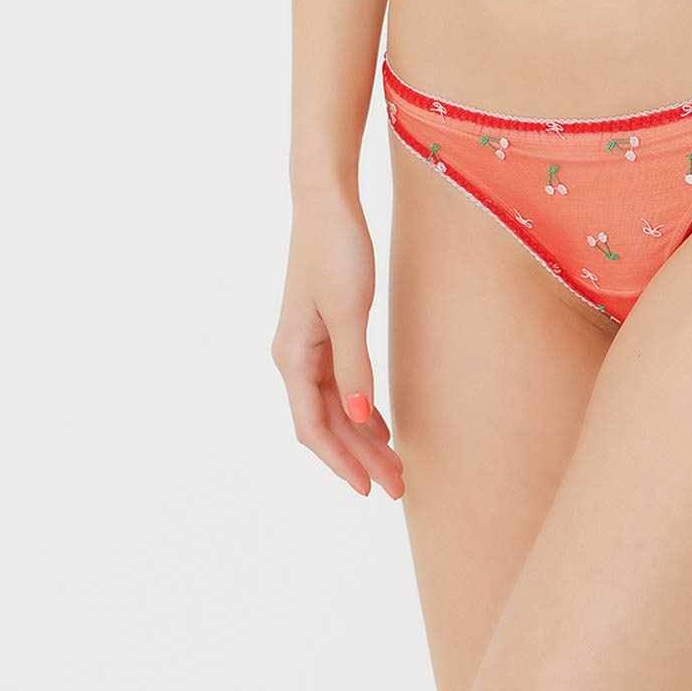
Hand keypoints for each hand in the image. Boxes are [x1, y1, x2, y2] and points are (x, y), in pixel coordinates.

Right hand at [271, 188, 403, 499]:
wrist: (327, 200)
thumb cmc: (336, 249)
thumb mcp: (349, 310)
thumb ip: (354, 366)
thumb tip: (360, 419)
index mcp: (293, 356)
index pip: (314, 426)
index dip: (341, 461)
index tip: (368, 490)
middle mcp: (294, 356)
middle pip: (327, 421)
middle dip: (360, 456)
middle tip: (398, 485)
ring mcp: (308, 344)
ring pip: (335, 405)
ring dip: (363, 435)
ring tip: (395, 464)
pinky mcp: (324, 329)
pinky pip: (340, 383)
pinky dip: (360, 407)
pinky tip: (379, 424)